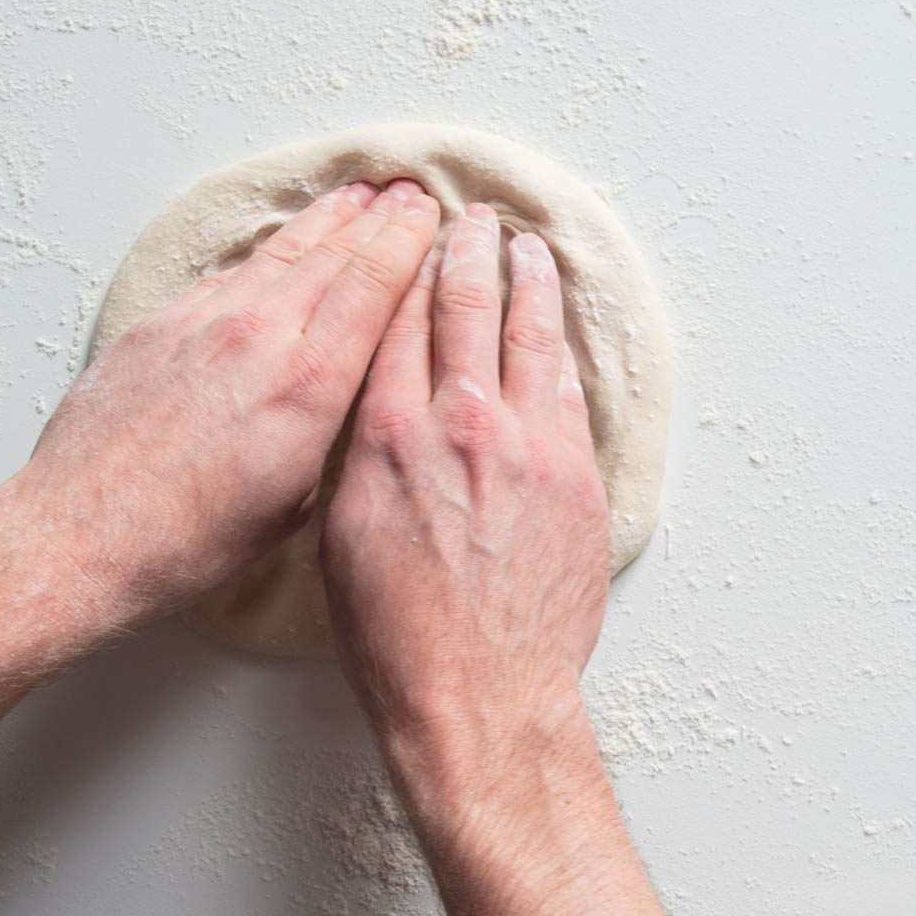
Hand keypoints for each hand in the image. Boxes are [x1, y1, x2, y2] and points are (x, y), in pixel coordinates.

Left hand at [0, 178, 440, 644]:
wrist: (82, 534)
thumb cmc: (186, 542)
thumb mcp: (291, 506)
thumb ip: (325, 437)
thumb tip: (338, 403)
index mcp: (308, 383)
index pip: (371, 285)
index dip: (404, 242)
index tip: (426, 214)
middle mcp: (259, 336)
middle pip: (330, 256)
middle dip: (375, 219)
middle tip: (403, 191)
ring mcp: (202, 324)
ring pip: (275, 255)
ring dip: (320, 222)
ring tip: (351, 199)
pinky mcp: (156, 327)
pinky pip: (223, 276)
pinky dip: (260, 257)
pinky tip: (272, 253)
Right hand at [322, 202, 609, 774]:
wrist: (477, 697)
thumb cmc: (396, 635)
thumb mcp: (338, 535)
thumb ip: (356, 454)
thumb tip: (372, 403)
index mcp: (386, 437)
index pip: (394, 323)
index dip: (401, 272)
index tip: (406, 241)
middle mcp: (459, 425)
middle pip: (464, 307)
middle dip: (466, 250)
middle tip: (469, 218)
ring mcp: (528, 445)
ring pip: (530, 332)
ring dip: (527, 278)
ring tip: (524, 244)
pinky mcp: (577, 475)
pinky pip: (569, 387)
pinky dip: (559, 343)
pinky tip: (555, 324)